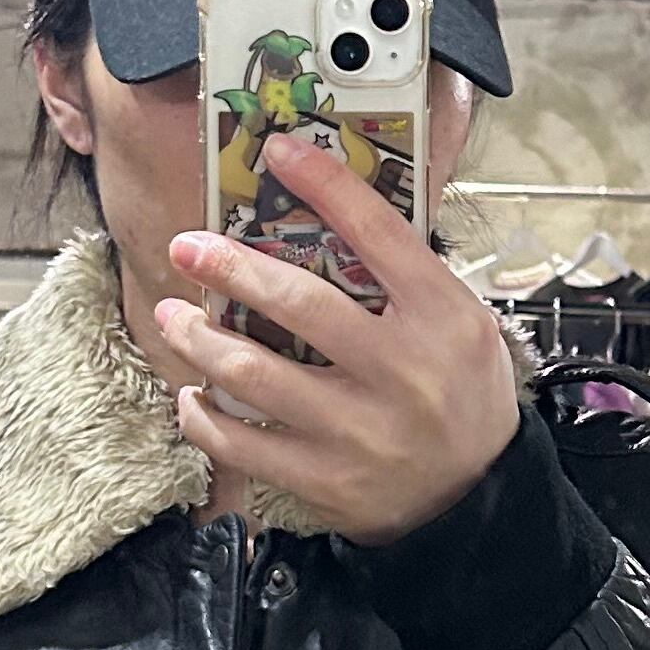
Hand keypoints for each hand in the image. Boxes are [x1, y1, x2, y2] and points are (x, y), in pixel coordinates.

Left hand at [150, 131, 521, 544]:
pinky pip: (241, 444)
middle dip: (230, 268)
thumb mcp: (460, 322)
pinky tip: (193, 396)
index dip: (325, 185)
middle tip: (186, 248)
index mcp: (442, 316)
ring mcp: (359, 430)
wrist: (475, 498)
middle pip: (298, 304)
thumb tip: (328, 209)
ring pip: (253, 375)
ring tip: (174, 317)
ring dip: (199, 340)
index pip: (379, 234)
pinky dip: (203, 417)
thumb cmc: (460, 392)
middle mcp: (402, 370)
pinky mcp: (325, 479)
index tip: (277, 151)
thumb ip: (406, 276)